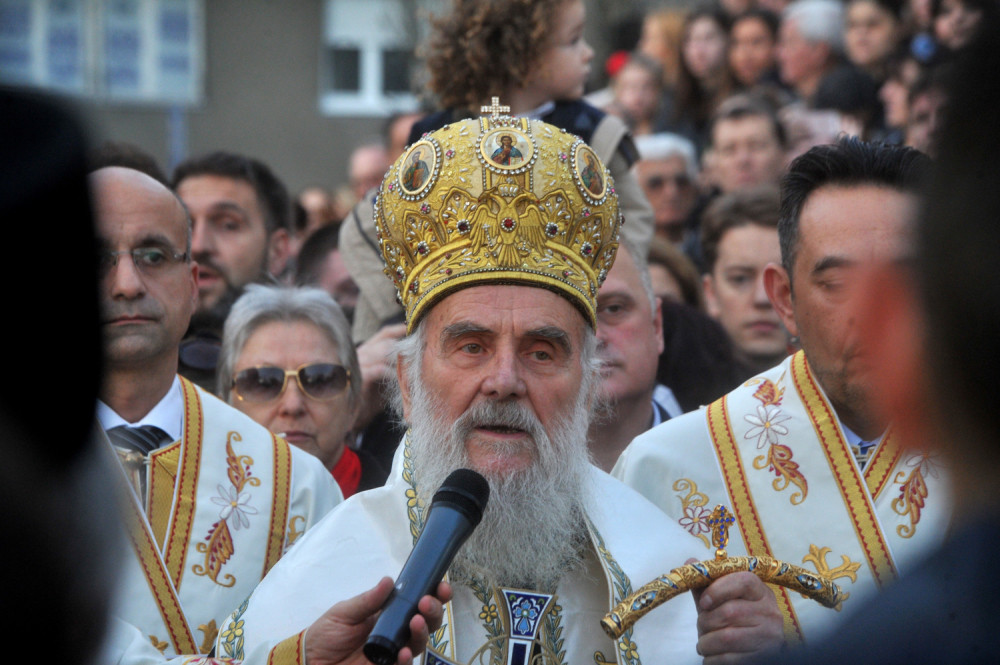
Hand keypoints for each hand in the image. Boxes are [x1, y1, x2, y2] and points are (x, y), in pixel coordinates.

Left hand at [304, 576, 451, 664]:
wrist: (309, 662)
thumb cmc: (325, 634)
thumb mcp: (344, 612)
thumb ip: (367, 600)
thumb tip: (389, 581)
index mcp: (387, 614)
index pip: (415, 603)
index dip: (432, 594)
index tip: (440, 586)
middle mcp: (395, 632)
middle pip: (425, 622)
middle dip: (433, 610)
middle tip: (426, 602)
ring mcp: (392, 652)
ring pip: (419, 643)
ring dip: (423, 631)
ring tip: (417, 621)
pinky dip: (407, 658)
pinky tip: (403, 652)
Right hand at [354, 324, 407, 429]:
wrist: (353, 418)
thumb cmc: (370, 399)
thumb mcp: (384, 380)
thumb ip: (395, 368)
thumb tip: (416, 360)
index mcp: (367, 351)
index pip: (384, 334)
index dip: (399, 330)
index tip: (415, 329)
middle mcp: (361, 354)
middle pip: (387, 342)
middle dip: (404, 347)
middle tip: (420, 354)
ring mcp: (359, 364)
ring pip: (384, 352)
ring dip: (401, 360)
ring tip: (415, 367)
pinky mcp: (359, 377)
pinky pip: (380, 369)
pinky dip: (393, 373)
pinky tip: (401, 379)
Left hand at [692, 568, 782, 663]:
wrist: (758, 652)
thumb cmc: (736, 622)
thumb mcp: (723, 601)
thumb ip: (707, 585)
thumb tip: (690, 562)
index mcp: (760, 592)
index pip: (743, 581)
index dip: (718, 589)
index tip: (703, 602)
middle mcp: (770, 612)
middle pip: (730, 611)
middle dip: (706, 621)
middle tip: (701, 627)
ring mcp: (769, 636)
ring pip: (726, 637)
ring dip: (706, 643)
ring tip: (704, 644)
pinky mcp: (763, 657)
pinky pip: (728, 658)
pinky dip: (711, 659)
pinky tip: (711, 656)